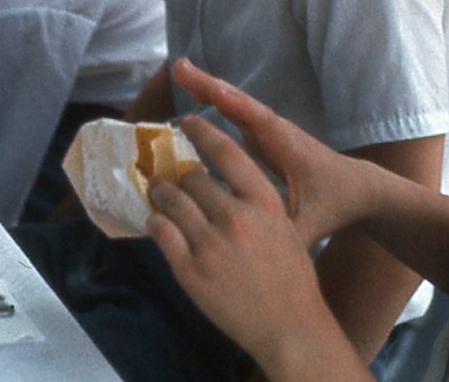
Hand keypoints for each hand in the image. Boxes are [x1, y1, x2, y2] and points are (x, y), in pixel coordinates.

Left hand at [145, 114, 335, 369]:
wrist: (291, 326)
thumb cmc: (292, 277)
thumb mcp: (285, 227)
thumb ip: (255, 202)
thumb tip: (221, 179)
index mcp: (264, 202)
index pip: (226, 152)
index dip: (203, 132)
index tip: (187, 123)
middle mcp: (236, 218)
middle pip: (193, 177)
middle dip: (179, 175)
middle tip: (170, 175)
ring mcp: (211, 245)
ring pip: (172, 201)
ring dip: (161, 194)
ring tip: (158, 193)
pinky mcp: (191, 271)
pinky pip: (162, 234)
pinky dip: (156, 223)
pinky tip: (157, 222)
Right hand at [171, 57, 367, 245]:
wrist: (354, 189)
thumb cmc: (332, 205)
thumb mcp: (311, 226)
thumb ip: (288, 237)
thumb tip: (260, 253)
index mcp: (289, 150)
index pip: (261, 124)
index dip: (238, 107)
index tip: (213, 92)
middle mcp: (277, 133)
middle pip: (241, 104)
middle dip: (211, 85)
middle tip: (180, 69)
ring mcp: (270, 131)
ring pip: (236, 104)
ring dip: (208, 88)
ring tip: (180, 71)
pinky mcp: (263, 135)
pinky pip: (235, 113)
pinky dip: (215, 100)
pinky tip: (194, 94)